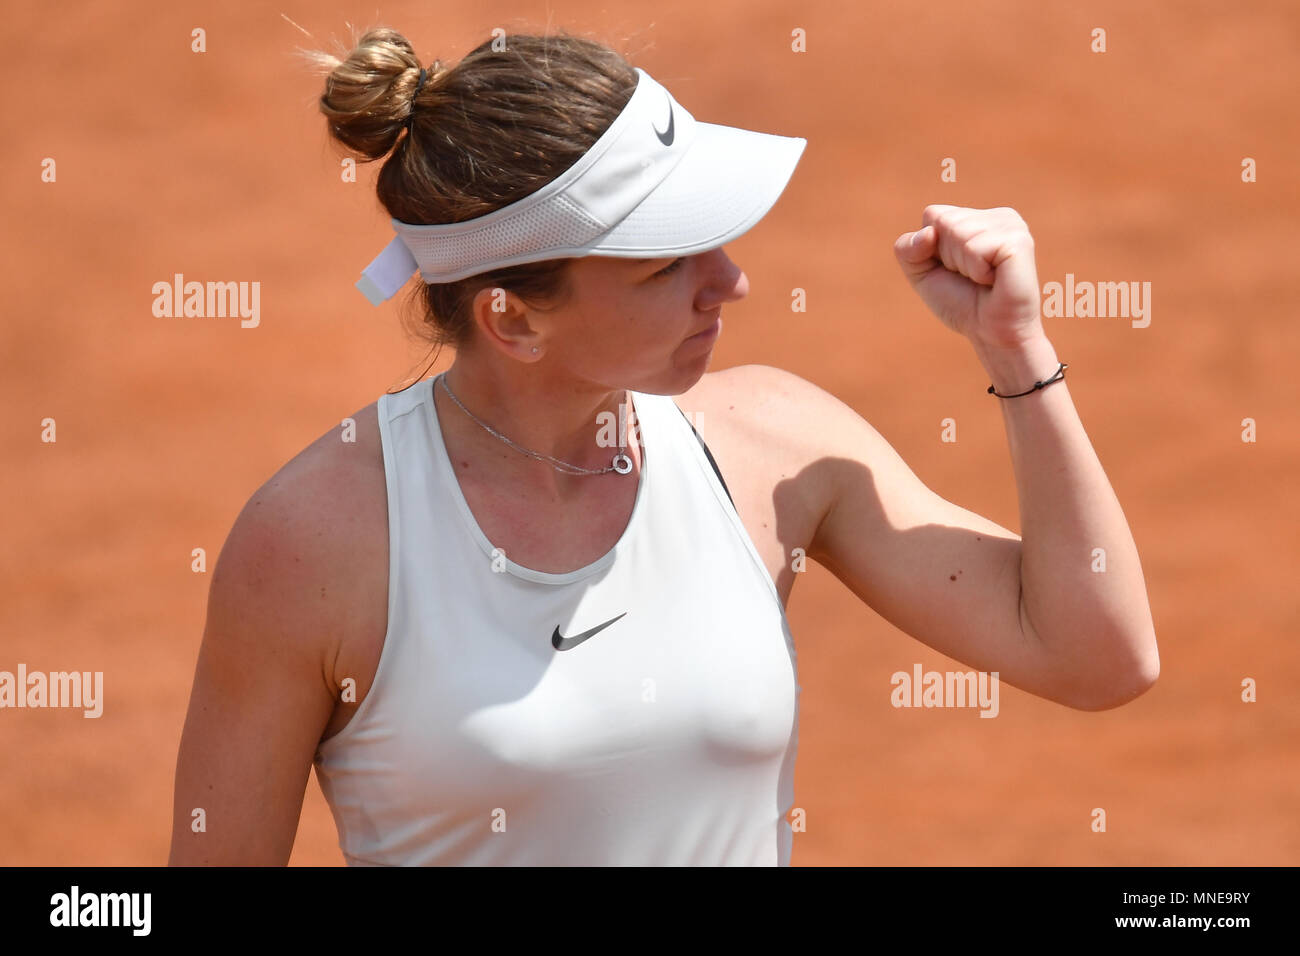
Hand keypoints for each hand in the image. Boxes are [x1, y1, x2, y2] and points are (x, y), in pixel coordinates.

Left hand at [893, 205, 1044, 349]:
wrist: (990, 333)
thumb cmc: (961, 302)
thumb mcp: (921, 273)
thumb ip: (907, 248)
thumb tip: (928, 233)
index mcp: (978, 217)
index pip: (932, 215)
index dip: (932, 250)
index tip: (955, 270)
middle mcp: (997, 216)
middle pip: (943, 222)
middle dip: (947, 258)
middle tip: (971, 277)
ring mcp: (1011, 225)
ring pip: (957, 232)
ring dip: (962, 266)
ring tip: (984, 279)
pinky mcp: (1019, 241)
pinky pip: (974, 248)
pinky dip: (976, 272)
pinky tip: (995, 280)